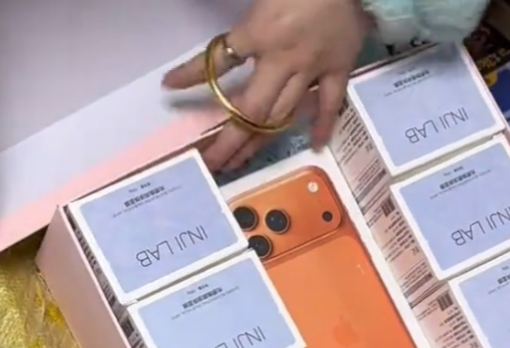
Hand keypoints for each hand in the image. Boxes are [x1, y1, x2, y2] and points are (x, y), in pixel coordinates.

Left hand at [162, 0, 371, 170]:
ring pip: (283, 114)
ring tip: (240, 162)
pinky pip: (330, 102)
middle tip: (212, 163)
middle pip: (251, 110)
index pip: (218, 60)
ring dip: (259, 141)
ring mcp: (312, 68)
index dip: (191, 74)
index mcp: (259, 32)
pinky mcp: (339, 67)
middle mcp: (282, 59)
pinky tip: (315, 143)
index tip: (170, 85)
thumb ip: (243, 23)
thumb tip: (228, 38)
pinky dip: (322, 123)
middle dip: (229, 140)